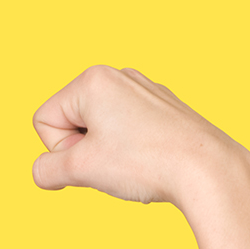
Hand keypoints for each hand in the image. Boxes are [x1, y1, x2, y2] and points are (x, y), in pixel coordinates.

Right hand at [31, 65, 249, 212]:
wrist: (207, 170)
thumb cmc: (145, 163)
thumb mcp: (81, 169)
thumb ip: (47, 170)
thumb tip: (42, 172)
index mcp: (92, 80)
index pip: (45, 120)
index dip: (59, 151)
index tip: (90, 162)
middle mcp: (118, 76)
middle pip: (71, 122)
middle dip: (83, 151)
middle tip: (113, 165)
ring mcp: (144, 90)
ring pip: (99, 130)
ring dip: (105, 155)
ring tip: (133, 165)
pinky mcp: (163, 108)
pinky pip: (126, 133)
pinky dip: (130, 153)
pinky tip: (150, 164)